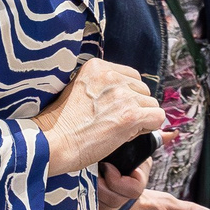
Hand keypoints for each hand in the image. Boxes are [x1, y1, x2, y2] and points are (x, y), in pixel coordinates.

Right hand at [35, 59, 164, 176]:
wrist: (51, 143)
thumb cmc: (62, 125)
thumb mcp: (81, 92)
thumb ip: (104, 88)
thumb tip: (135, 99)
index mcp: (96, 66)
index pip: (130, 76)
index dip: (126, 96)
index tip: (110, 110)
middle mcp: (111, 75)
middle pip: (143, 89)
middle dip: (134, 107)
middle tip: (112, 122)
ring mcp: (122, 94)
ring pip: (151, 104)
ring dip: (140, 119)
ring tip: (116, 129)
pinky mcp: (130, 114)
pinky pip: (157, 117)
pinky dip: (148, 128)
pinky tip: (127, 134)